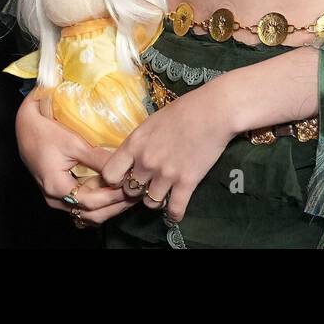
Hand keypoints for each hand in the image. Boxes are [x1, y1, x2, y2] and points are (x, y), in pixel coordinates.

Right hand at [14, 90, 140, 226]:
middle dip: (115, 207)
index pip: (92, 203)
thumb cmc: (45, 130)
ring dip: (107, 208)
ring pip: (86, 214)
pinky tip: (111, 195)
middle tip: (136, 195)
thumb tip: (123, 167)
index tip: (131, 187)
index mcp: (57, 187)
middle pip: (90, 214)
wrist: (23, 126)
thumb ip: (98, 158)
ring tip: (127, 196)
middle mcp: (54, 198)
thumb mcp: (73, 142)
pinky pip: (80, 206)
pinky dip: (97, 205)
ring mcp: (55, 198)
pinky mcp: (58, 193)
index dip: (114, 197)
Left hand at [99, 86, 235, 222]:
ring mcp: (166, 174)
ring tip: (162, 194)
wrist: (213, 112)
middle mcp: (146, 162)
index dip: (115, 179)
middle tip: (147, 186)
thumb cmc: (183, 110)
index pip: (110, 174)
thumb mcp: (151, 122)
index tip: (124, 178)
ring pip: (150, 203)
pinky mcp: (186, 182)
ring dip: (155, 200)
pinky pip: (174, 209)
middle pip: (130, 191)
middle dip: (137, 190)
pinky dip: (175, 214)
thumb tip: (133, 156)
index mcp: (134, 144)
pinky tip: (176, 212)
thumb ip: (140, 142)